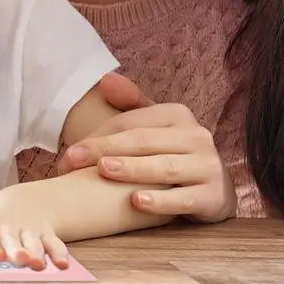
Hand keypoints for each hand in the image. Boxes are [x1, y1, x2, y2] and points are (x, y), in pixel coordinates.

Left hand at [0, 185, 70, 270]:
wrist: (20, 203)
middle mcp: (8, 225)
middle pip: (12, 239)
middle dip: (16, 250)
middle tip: (18, 259)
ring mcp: (29, 230)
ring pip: (34, 242)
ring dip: (37, 253)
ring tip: (37, 264)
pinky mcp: (46, 235)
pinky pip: (55, 244)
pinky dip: (59, 254)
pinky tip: (62, 265)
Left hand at [58, 73, 236, 222]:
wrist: (215, 190)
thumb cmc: (173, 154)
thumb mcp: (155, 127)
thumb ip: (131, 104)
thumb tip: (106, 80)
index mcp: (177, 114)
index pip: (130, 122)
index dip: (97, 136)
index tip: (69, 155)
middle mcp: (197, 136)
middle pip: (143, 141)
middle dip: (104, 150)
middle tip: (72, 162)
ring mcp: (208, 166)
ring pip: (164, 168)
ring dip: (132, 169)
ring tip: (103, 171)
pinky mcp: (214, 197)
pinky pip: (184, 199)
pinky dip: (161, 201)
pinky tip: (136, 202)